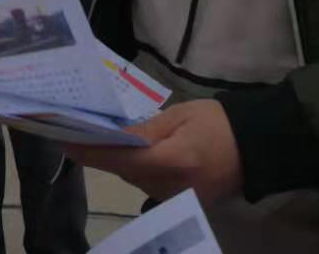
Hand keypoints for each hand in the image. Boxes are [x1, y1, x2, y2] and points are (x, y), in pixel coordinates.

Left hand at [65, 100, 242, 206]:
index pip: (120, 159)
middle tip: (77, 130)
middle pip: (124, 172)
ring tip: (100, 137)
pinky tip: (132, 152)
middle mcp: (171, 187)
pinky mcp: (182, 202)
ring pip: (134, 179)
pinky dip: (137, 169)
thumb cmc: (217, 122)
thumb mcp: (179, 116)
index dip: (89, 151)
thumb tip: (111, 137)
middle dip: (101, 152)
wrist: (256, 147)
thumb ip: (143, 130)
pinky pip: (149, 184)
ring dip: (119, 161)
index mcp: (172, 161)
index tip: (62, 140)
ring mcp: (177, 199)